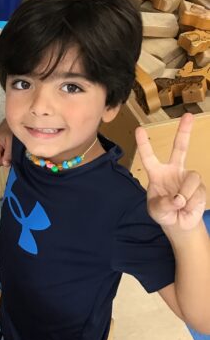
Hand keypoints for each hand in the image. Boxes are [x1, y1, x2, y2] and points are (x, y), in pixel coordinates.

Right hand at [0, 119, 12, 168]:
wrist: (8, 125)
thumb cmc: (11, 132)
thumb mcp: (12, 144)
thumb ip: (9, 155)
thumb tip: (5, 165)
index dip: (3, 161)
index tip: (8, 154)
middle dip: (1, 161)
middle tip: (6, 152)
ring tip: (4, 150)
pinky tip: (1, 150)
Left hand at [135, 113, 205, 230]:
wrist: (179, 225)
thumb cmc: (163, 213)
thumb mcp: (156, 211)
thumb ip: (163, 205)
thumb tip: (178, 199)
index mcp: (157, 173)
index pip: (149, 157)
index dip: (144, 144)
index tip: (139, 129)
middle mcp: (173, 171)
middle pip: (180, 148)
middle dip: (184, 131)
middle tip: (188, 115)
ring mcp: (187, 177)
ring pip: (191, 178)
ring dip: (185, 195)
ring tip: (180, 205)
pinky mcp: (200, 186)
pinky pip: (198, 191)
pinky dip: (191, 202)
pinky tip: (187, 207)